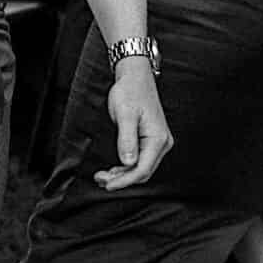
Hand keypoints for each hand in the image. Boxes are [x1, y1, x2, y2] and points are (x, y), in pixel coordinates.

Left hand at [95, 60, 172, 189]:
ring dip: (122, 175)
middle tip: (101, 180)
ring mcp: (157, 142)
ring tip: (103, 176)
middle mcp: (161, 143)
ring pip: (141, 168)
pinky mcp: (150, 141)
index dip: (125, 181)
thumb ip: (126, 140)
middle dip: (121, 180)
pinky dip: (126, 167)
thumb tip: (127, 162)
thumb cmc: (130, 91)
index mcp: (158, 139)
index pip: (143, 169)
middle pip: (142, 172)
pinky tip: (113, 170)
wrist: (135, 77)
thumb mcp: (124, 115)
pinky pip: (140, 160)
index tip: (108, 185)